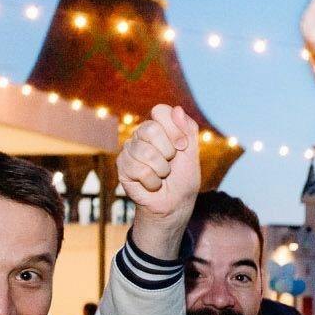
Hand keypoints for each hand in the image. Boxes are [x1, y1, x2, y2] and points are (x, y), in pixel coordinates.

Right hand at [118, 105, 201, 256]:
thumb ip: (188, 131)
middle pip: (150, 128)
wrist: (174, 205)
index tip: (182, 147)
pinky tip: (151, 184)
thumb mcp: (192, 154)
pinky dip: (151, 181)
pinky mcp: (122, 166)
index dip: (173, 129)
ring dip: (161, 170)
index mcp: (160, 128)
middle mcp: (142, 135)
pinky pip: (138, 169)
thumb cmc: (184, 179)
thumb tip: (178, 109)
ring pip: (145, 152)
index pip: (160, 111)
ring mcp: (130, 149)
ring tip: (161, 176)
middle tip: (170, 164)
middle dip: (168, 151)